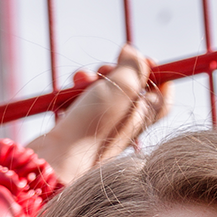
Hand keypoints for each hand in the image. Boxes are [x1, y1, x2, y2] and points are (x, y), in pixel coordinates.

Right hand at [30, 44, 170, 186]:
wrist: (54, 164)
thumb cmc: (91, 132)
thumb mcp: (122, 89)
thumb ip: (133, 67)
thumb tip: (133, 52)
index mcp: (141, 120)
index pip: (163, 98)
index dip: (158, 76)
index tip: (146, 62)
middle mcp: (124, 127)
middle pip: (129, 90)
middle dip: (116, 71)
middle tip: (106, 68)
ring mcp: (100, 129)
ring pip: (102, 93)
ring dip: (92, 79)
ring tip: (82, 79)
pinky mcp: (77, 131)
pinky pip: (81, 104)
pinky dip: (77, 92)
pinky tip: (70, 91)